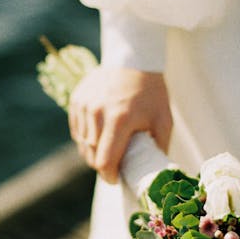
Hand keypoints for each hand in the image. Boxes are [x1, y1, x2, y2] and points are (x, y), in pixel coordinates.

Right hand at [68, 66, 172, 182]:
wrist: (133, 59)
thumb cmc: (151, 92)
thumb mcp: (163, 120)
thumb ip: (159, 148)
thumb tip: (155, 174)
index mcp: (119, 119)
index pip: (105, 161)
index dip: (110, 176)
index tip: (116, 179)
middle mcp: (96, 112)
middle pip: (91, 155)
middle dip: (102, 166)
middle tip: (115, 165)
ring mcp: (84, 105)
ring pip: (82, 144)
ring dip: (93, 152)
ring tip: (109, 147)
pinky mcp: (76, 100)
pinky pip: (77, 130)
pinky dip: (86, 137)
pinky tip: (100, 133)